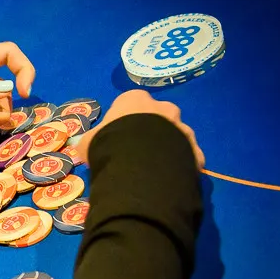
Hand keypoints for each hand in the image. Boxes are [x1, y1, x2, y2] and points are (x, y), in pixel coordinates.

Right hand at [76, 90, 204, 167]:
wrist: (140, 161)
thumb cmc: (110, 142)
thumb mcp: (88, 142)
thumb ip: (90, 141)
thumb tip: (85, 146)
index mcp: (136, 100)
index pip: (130, 104)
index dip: (122, 121)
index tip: (116, 137)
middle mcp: (164, 108)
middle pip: (158, 118)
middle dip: (150, 132)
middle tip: (135, 152)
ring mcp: (183, 128)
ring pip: (176, 137)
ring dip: (167, 148)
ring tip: (152, 168)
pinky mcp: (195, 150)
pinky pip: (188, 157)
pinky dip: (181, 165)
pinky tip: (168, 178)